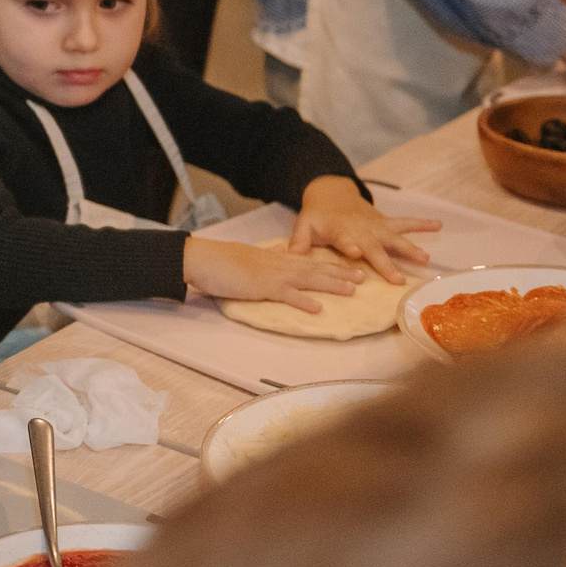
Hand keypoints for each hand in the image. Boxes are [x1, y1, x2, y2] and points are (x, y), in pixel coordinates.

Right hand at [182, 235, 363, 312]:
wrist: (201, 258)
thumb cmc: (219, 262)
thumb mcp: (247, 261)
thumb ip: (264, 264)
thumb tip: (275, 265)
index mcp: (275, 259)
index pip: (309, 261)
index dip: (331, 265)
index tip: (350, 267)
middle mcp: (278, 264)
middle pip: (316, 268)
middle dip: (341, 273)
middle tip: (364, 277)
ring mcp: (271, 275)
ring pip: (308, 279)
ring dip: (331, 284)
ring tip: (352, 290)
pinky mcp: (261, 287)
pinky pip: (286, 295)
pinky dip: (303, 301)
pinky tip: (318, 308)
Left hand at [286, 177, 436, 285]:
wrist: (331, 193)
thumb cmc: (318, 216)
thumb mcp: (304, 225)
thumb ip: (299, 241)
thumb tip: (291, 256)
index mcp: (341, 231)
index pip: (345, 239)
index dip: (350, 246)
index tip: (356, 252)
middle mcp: (362, 229)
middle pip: (374, 247)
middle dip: (385, 262)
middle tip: (397, 278)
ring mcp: (376, 226)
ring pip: (395, 238)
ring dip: (410, 248)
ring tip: (425, 259)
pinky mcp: (386, 223)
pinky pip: (406, 223)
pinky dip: (422, 223)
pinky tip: (439, 224)